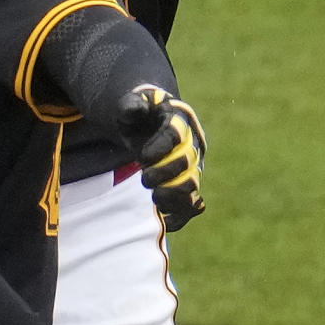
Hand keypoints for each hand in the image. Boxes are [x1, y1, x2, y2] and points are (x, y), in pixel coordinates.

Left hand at [118, 85, 205, 230]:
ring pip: (193, 184)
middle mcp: (192, 142)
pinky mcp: (188, 182)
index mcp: (179, 119)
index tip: (141, 157)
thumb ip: (131, 105)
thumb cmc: (139, 112)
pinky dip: (182, 215)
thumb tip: (132, 109)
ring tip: (155, 199)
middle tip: (144, 179)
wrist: (146, 122)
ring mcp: (192, 164)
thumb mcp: (131, 104)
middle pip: (187, 163)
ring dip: (175, 196)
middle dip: (166, 174)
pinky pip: (191, 203)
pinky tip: (167, 221)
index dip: (161, 148)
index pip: (176, 135)